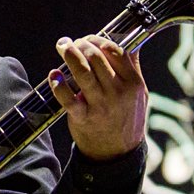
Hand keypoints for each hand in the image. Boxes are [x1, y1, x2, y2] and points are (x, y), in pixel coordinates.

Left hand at [51, 34, 146, 160]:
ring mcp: (100, 105)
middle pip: (96, 58)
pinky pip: (68, 99)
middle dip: (81, 45)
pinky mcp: (83, 118)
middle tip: (71, 43)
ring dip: (70, 55)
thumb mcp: (139, 93)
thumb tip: (131, 41)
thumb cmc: (127, 118)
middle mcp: (117, 92)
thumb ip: (133, 67)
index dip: (98, 40)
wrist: (118, 154)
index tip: (88, 39)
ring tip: (62, 46)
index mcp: (132, 82)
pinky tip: (54, 75)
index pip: (115, 52)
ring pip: (83, 73)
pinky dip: (58, 85)